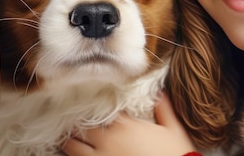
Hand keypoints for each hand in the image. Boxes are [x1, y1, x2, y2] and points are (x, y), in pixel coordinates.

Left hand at [61, 93, 195, 155]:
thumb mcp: (174, 131)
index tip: (89, 107)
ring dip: (69, 142)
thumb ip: (165, 110)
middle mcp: (108, 141)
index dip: (94, 108)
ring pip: (71, 147)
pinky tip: (72, 155)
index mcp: (125, 126)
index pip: (101, 110)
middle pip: (81, 128)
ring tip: (68, 139)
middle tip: (73, 124)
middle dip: (77, 125)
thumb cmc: (175, 155)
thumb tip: (161, 93)